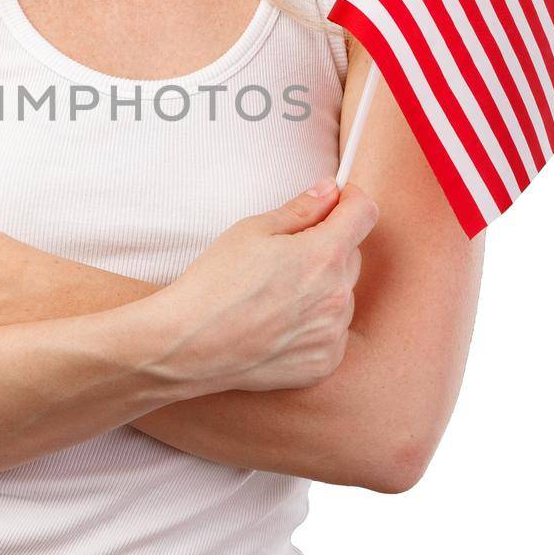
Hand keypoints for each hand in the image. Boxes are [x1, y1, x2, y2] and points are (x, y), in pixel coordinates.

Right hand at [146, 179, 378, 394]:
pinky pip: (332, 332)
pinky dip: (313, 325)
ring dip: (321, 289)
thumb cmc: (214, 283)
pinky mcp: (324, 363)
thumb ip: (301, 209)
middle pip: (351, 256)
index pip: (365, 213)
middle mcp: (337, 296)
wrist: (188, 345)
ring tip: (274, 297)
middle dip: (328, 246)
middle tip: (284, 256)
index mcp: (324, 255)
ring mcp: (333, 334)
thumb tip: (330, 192)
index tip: (333, 202)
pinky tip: (278, 324)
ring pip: (341, 296)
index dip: (349, 200)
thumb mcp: (252, 230)